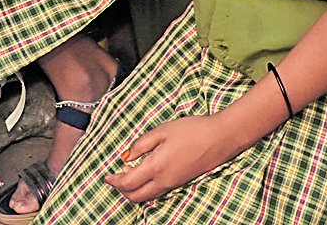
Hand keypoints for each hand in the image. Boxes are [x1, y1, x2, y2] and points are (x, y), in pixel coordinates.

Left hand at [103, 116, 241, 203]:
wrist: (220, 138)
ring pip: (146, 196)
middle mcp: (163, 181)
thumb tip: (127, 156)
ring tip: (130, 171)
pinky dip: (146, 187)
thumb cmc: (192, 130)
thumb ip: (141, 144)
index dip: (114, 181)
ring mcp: (173, 184)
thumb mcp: (162, 130)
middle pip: (135, 196)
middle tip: (115, 176)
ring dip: (133, 189)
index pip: (128, 182)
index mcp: (156, 166)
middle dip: (121, 189)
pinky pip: (157, 192)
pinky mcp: (180, 182)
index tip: (106, 175)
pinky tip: (146, 172)